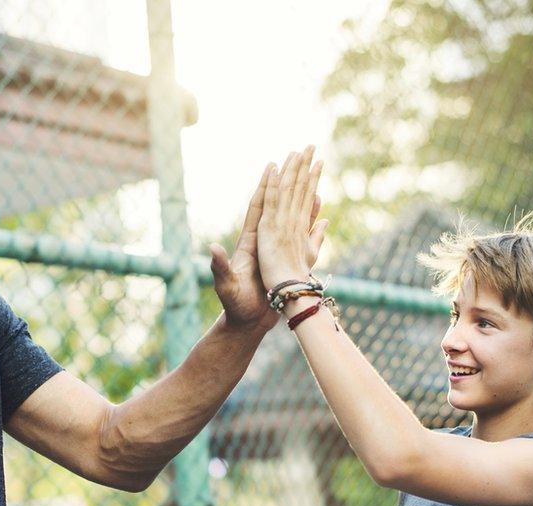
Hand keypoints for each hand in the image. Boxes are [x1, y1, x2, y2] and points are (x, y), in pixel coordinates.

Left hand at [211, 156, 321, 330]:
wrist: (247, 322)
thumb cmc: (236, 305)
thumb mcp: (226, 285)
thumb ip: (220, 267)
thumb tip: (213, 249)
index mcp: (249, 242)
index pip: (259, 207)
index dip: (265, 187)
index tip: (273, 166)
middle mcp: (262, 239)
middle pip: (276, 203)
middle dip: (286, 180)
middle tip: (296, 157)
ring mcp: (273, 247)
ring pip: (291, 214)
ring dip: (300, 194)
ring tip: (312, 174)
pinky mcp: (284, 257)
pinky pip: (301, 232)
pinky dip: (311, 218)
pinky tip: (319, 208)